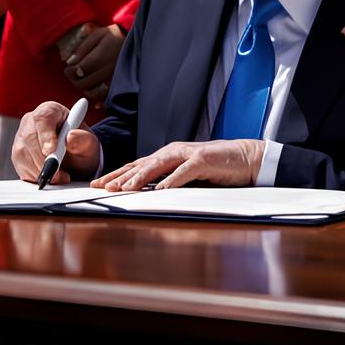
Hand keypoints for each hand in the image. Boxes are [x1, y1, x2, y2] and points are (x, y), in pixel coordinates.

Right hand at [12, 101, 100, 184]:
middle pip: (29, 137)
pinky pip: (20, 165)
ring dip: (38, 170)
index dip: (46, 135)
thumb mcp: (89, 144)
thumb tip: (70, 137)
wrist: (76, 159)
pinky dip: (33, 175)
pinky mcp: (17, 153)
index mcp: (50, 110)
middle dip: (42, 159)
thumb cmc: (81, 146)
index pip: (42, 118)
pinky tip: (47, 177)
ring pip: (22, 153)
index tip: (51, 151)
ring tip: (57, 177)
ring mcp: (21, 137)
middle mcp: (32, 121)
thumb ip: (83, 140)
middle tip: (56, 173)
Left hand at [62, 24, 124, 107]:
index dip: (69, 70)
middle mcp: (105, 72)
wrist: (136, 40)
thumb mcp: (97, 34)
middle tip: (74, 73)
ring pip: (92, 93)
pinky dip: (99, 101)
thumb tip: (69, 61)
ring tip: (84, 80)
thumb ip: (82, 48)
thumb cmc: (114, 36)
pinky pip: (106, 98)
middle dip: (74, 79)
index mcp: (98, 58)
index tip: (69, 66)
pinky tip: (95, 98)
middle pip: (82, 84)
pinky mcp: (119, 85)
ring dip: (85, 88)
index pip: (77, 71)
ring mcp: (113, 80)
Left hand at [91, 139, 264, 191]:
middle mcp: (173, 151)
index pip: (136, 165)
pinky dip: (171, 181)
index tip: (98, 184)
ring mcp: (188, 154)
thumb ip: (168, 179)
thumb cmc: (216, 167)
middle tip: (101, 187)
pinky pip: (184, 172)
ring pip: (157, 166)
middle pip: (141, 164)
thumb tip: (147, 193)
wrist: (245, 157)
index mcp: (167, 155)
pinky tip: (160, 190)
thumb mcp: (186, 174)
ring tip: (124, 189)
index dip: (116, 174)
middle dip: (119, 176)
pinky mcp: (203, 160)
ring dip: (140, 178)